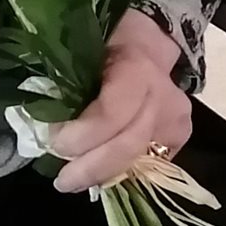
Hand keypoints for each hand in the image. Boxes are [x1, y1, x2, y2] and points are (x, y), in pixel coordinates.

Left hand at [49, 8, 191, 193]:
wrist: (147, 44)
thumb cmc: (106, 46)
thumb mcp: (83, 56)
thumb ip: (67, 89)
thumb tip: (43, 129)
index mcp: (136, 69)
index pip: (111, 115)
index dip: (82, 136)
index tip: (54, 144)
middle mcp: (162, 97)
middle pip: (128, 145)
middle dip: (91, 168)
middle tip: (62, 181)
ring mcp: (176, 119)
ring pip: (140, 160)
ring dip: (103, 175)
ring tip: (75, 181)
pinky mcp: (181, 136)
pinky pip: (149, 163)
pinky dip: (121, 171)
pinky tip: (100, 175)